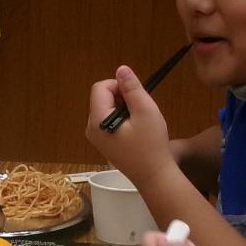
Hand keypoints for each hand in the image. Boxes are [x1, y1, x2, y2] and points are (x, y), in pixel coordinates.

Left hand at [85, 66, 175, 181]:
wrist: (154, 176)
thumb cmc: (151, 145)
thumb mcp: (145, 111)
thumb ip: (132, 88)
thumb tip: (121, 69)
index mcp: (97, 120)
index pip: (100, 88)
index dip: (119, 85)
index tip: (136, 96)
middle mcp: (90, 128)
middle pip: (101, 97)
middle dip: (121, 97)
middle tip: (140, 110)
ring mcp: (95, 138)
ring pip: (106, 108)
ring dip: (122, 107)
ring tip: (139, 121)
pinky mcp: (103, 143)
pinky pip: (108, 120)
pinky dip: (121, 118)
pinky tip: (135, 130)